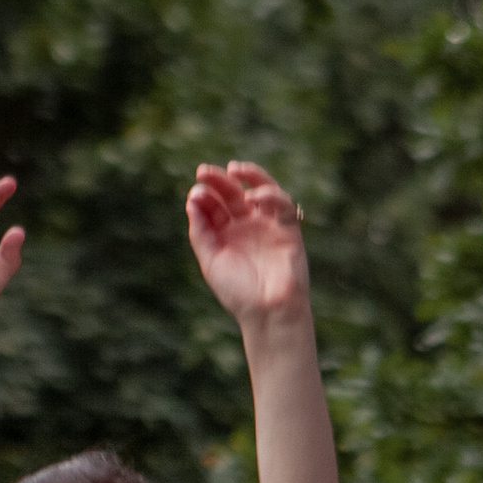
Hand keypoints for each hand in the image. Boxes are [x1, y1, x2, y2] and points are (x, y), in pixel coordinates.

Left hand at [187, 159, 310, 328]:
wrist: (268, 312)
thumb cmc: (238, 292)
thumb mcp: (210, 261)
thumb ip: (200, 232)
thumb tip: (193, 199)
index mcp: (226, 234)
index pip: (214, 205)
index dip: (204, 195)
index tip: (196, 193)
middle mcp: (247, 226)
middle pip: (233, 193)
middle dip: (218, 180)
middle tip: (203, 171)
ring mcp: (268, 225)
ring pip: (260, 190)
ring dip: (248, 175)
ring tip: (232, 169)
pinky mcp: (289, 229)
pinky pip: (282, 204)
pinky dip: (270, 194)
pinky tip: (253, 197)